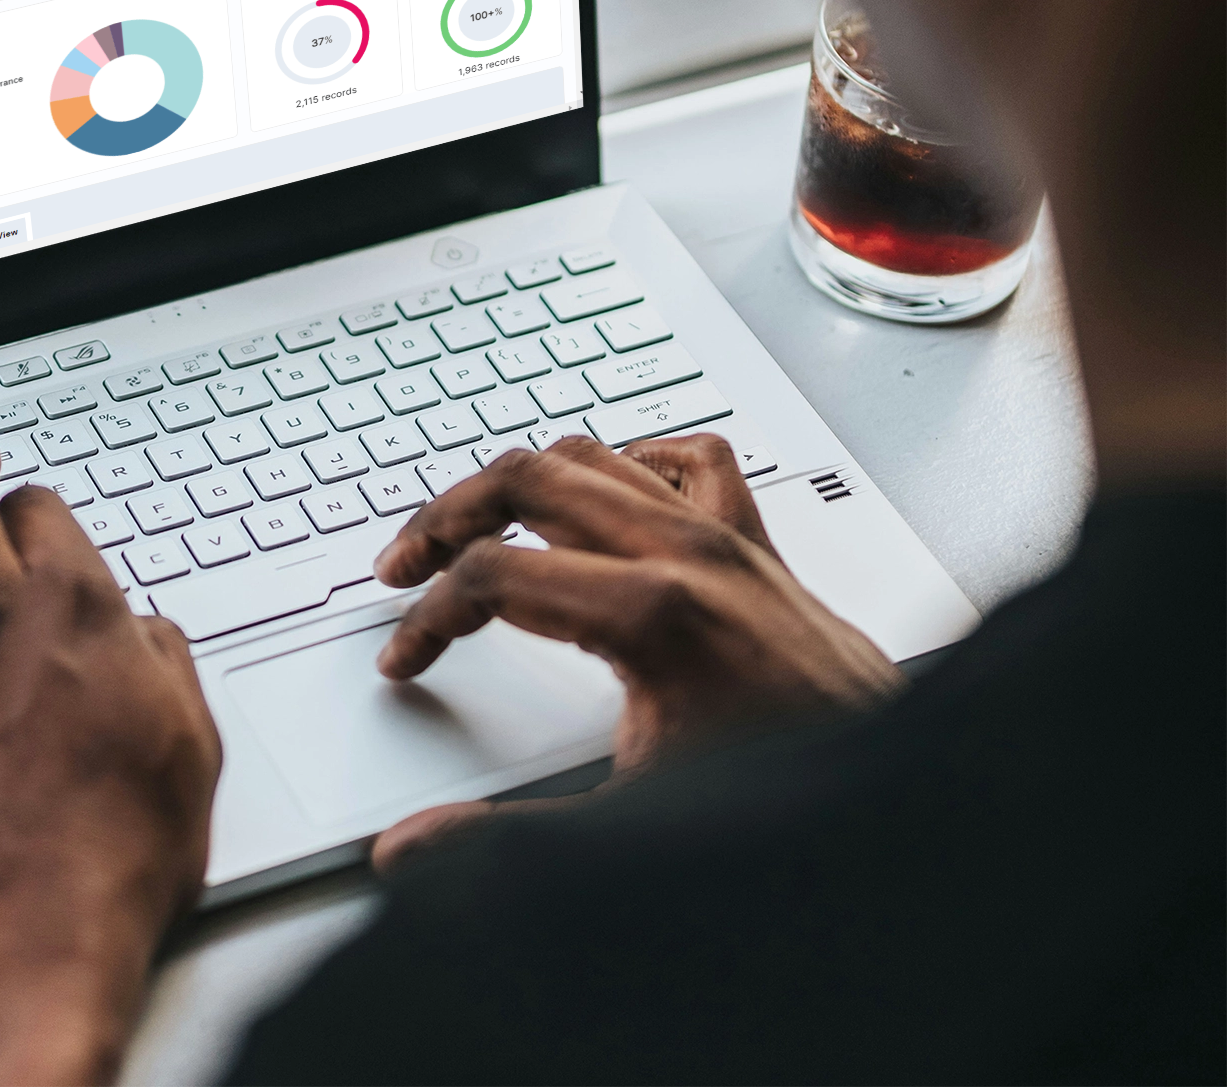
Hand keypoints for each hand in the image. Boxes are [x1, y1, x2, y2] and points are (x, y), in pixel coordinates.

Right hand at [369, 434, 901, 868]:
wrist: (901, 792)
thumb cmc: (784, 803)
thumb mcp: (632, 824)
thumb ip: (508, 836)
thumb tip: (411, 850)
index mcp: (652, 613)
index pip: (495, 576)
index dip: (430, 619)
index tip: (406, 662)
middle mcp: (688, 552)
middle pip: (528, 478)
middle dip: (447, 516)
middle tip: (404, 567)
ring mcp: (726, 536)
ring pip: (592, 453)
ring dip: (518, 483)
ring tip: (472, 528)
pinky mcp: (755, 542)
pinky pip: (685, 458)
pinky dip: (628, 462)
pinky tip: (599, 496)